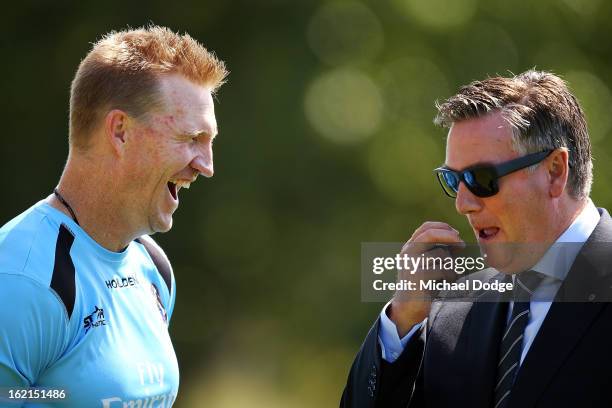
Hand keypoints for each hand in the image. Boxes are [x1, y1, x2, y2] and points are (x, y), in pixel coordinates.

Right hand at [389, 221, 464, 336]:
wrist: (407, 308)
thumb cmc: (422, 286)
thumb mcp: (428, 265)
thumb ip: (438, 252)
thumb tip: (458, 241)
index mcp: (410, 247)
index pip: (426, 227)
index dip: (443, 227)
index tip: (456, 234)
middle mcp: (408, 252)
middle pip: (430, 234)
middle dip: (449, 236)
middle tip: (461, 244)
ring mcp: (411, 263)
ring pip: (440, 254)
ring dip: (452, 264)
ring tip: (451, 276)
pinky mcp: (417, 276)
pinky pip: (442, 270)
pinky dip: (450, 276)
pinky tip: (447, 283)